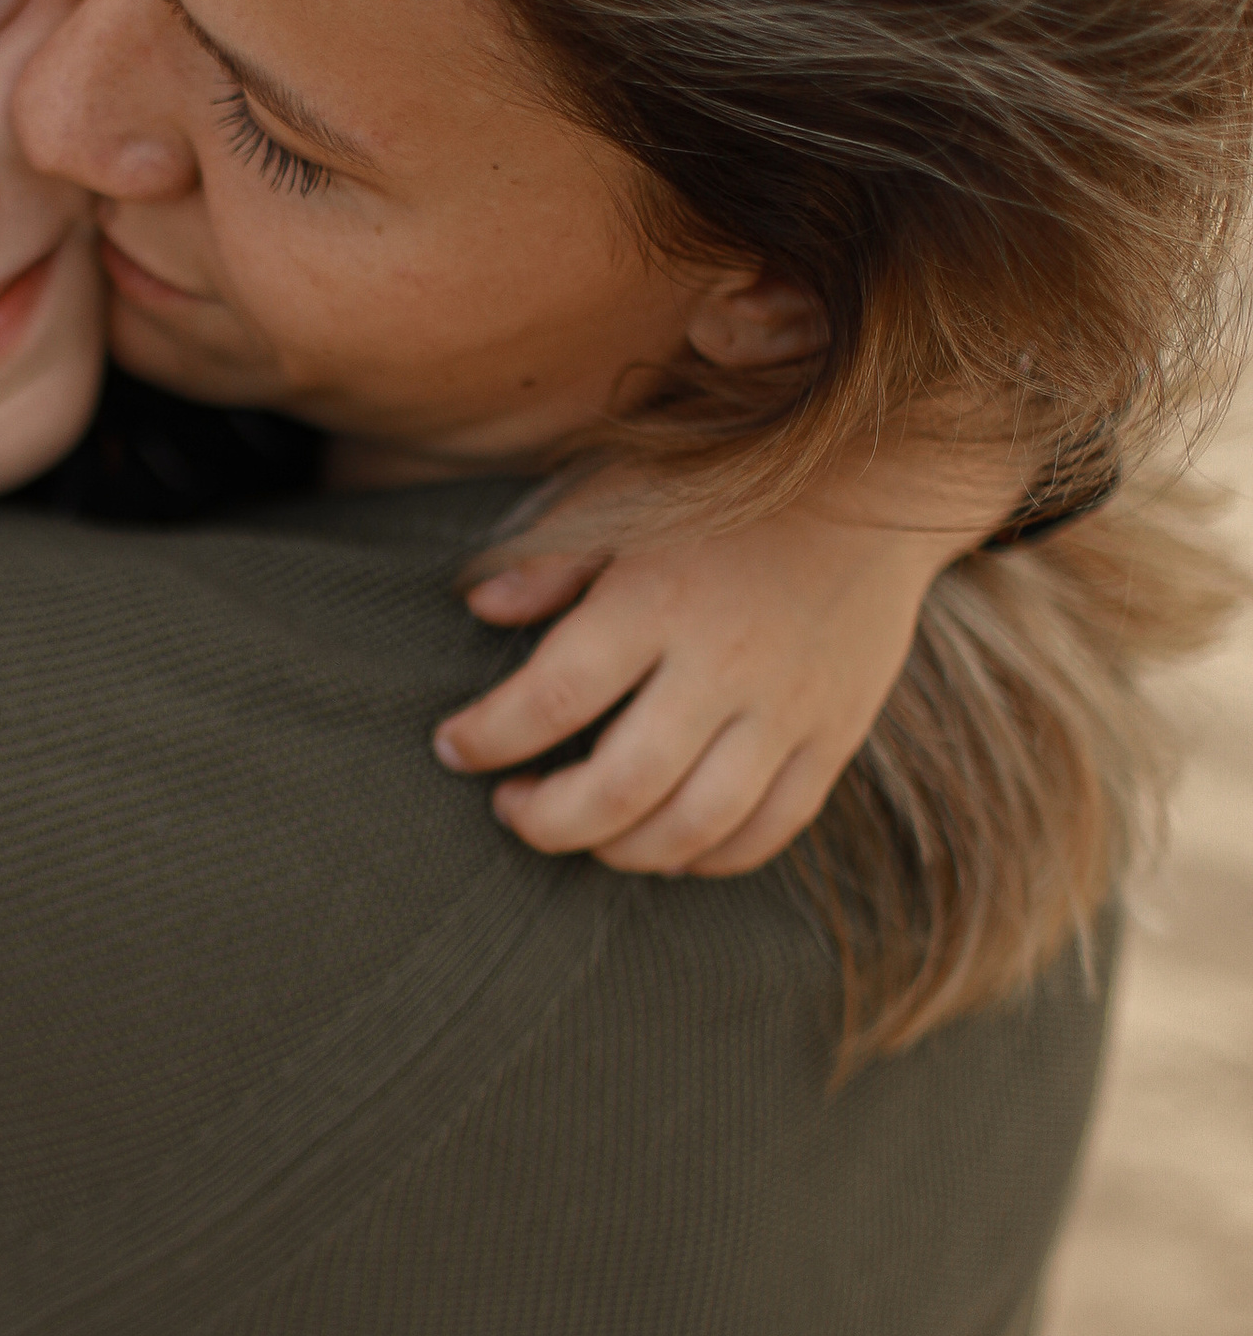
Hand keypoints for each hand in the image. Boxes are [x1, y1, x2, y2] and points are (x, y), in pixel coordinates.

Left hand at [432, 451, 1008, 872]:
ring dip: (621, 851)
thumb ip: (553, 558)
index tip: (453, 748)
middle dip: (547, 820)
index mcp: (658, 599)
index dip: (488, 737)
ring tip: (582, 831)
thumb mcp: (627, 493)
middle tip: (511, 808)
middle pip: (621, 786)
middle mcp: (724, 663)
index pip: (553, 697)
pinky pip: (769, 830)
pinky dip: (707, 857)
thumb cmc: (731, 483)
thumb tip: (478, 607)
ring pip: (695, 825)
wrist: (881, 478)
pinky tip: (664, 843)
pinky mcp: (834, 735)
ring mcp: (788, 708)